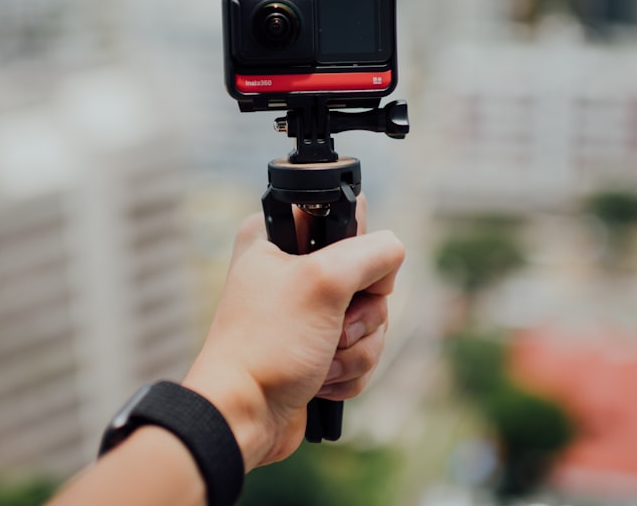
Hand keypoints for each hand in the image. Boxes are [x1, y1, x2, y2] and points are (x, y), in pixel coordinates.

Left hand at [183, 195, 404, 469]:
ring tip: (324, 361)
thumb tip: (392, 250)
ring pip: (370, 318)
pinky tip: (321, 380)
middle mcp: (291, 267)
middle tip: (334, 328)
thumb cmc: (269, 344)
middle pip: (369, 276)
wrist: (243, 414)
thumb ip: (371, 252)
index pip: (346, 221)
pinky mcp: (316, 346)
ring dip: (356, 348)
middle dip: (362, 315)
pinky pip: (360, 350)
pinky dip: (348, 370)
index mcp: (279, 236)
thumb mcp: (324, 282)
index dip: (358, 255)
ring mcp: (305, 310)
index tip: (343, 282)